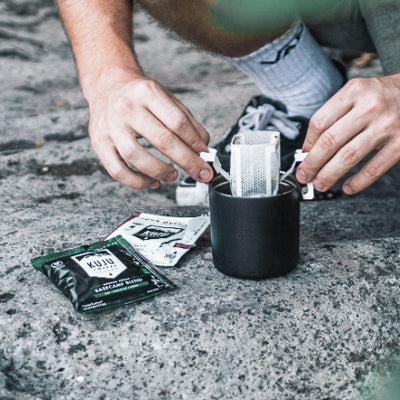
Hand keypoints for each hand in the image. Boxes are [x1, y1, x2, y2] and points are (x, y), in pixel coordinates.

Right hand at [88, 71, 212, 189]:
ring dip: (160, 171)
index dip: (195, 143)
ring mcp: (111, 126)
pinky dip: (137, 182)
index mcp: (148, 92)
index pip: (178, 122)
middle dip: (187, 161)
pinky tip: (152, 182)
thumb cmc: (140, 96)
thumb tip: (204, 149)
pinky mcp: (99, 143)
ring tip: (173, 176)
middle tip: (201, 173)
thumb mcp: (166, 98)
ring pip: (136, 157)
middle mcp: (127, 108)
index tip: (205, 156)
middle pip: (162, 140)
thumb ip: (188, 122)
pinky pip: (117, 170)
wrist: (107, 86)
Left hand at [296, 75, 399, 193]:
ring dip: (330, 175)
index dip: (307, 144)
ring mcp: (387, 125)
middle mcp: (370, 106)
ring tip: (320, 184)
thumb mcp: (357, 94)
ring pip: (348, 156)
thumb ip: (335, 116)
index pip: (320, 122)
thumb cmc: (383, 96)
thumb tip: (310, 149)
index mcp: (354, 91)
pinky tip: (348, 187)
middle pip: (330, 141)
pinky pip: (374, 168)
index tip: (302, 157)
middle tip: (304, 176)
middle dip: (312, 163)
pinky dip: (358, 182)